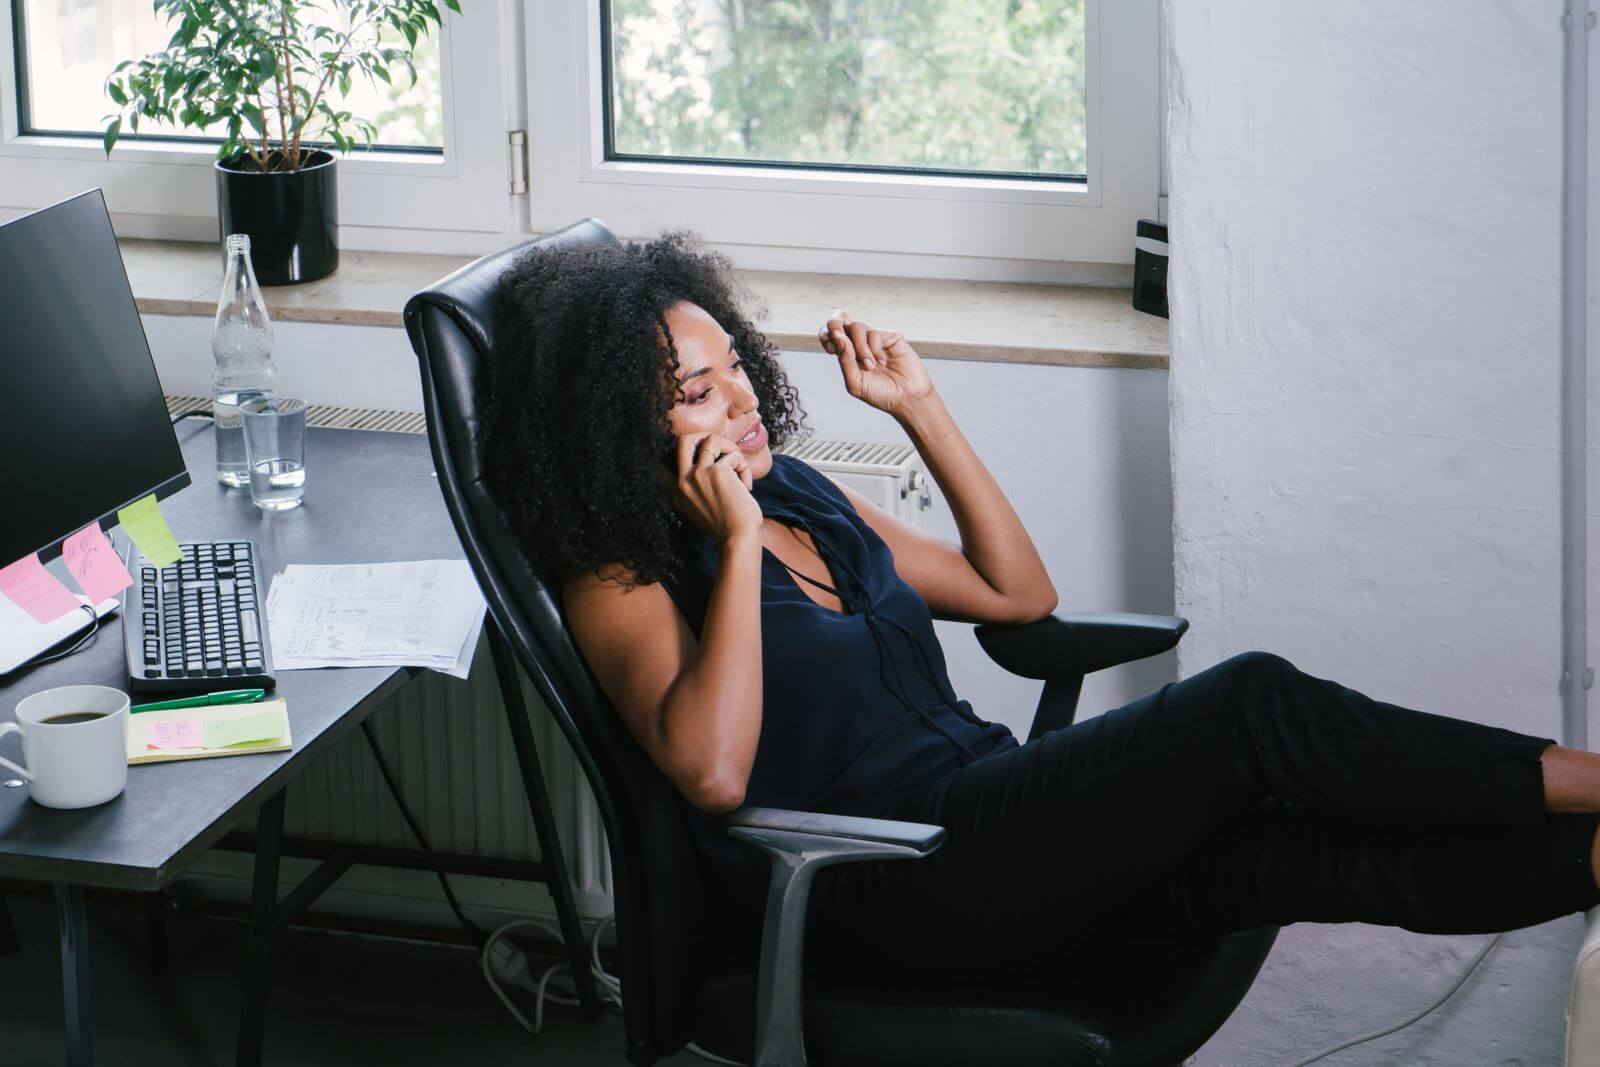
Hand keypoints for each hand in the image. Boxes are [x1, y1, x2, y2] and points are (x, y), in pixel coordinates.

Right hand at [660, 431, 761, 544]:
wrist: (738, 539)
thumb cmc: (728, 525)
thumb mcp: (702, 509)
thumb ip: (698, 489)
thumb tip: (711, 459)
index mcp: (678, 493)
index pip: (667, 462)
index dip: (689, 453)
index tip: (706, 459)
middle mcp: (683, 482)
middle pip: (683, 440)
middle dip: (704, 436)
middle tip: (720, 448)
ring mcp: (697, 475)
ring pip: (711, 440)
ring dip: (731, 450)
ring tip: (740, 469)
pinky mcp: (716, 472)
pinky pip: (733, 456)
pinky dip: (744, 468)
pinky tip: (747, 486)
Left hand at [817, 309, 934, 416]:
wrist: (906, 397)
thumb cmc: (881, 394)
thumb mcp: (855, 383)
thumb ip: (845, 361)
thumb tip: (840, 338)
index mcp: (847, 354)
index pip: (829, 335)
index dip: (826, 335)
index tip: (832, 351)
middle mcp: (858, 344)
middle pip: (839, 320)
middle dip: (834, 324)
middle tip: (838, 336)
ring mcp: (873, 339)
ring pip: (856, 327)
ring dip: (860, 348)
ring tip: (870, 366)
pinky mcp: (889, 336)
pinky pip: (874, 334)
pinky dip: (875, 350)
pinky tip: (883, 362)